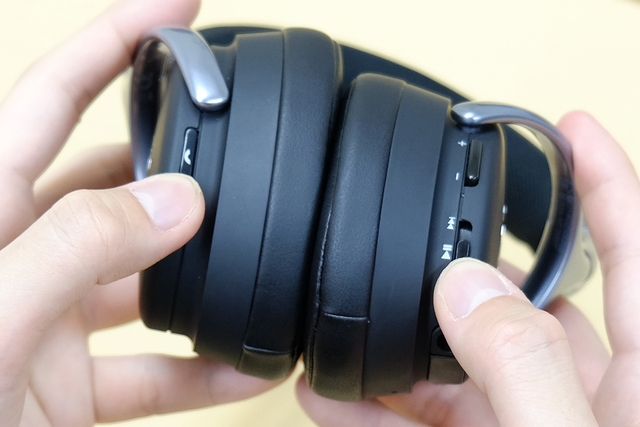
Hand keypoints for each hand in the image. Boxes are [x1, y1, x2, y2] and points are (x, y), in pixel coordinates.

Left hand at [0, 1, 280, 425]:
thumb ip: (77, 249)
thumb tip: (178, 202)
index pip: (54, 97)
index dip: (116, 42)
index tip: (179, 10)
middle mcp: (20, 254)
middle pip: (117, 184)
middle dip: (181, 168)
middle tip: (242, 161)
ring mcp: (48, 318)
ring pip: (146, 280)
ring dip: (203, 278)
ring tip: (259, 265)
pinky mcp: (67, 383)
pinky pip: (149, 369)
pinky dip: (199, 369)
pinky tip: (245, 365)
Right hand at [297, 112, 630, 425]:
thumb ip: (525, 367)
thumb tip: (465, 288)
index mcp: (637, 382)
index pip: (629, 250)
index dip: (600, 182)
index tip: (571, 129)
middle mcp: (584, 395)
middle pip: (525, 301)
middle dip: (464, 269)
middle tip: (412, 248)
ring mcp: (531, 423)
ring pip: (463, 364)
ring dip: (404, 343)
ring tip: (353, 322)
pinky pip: (429, 417)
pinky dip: (380, 405)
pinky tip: (335, 395)